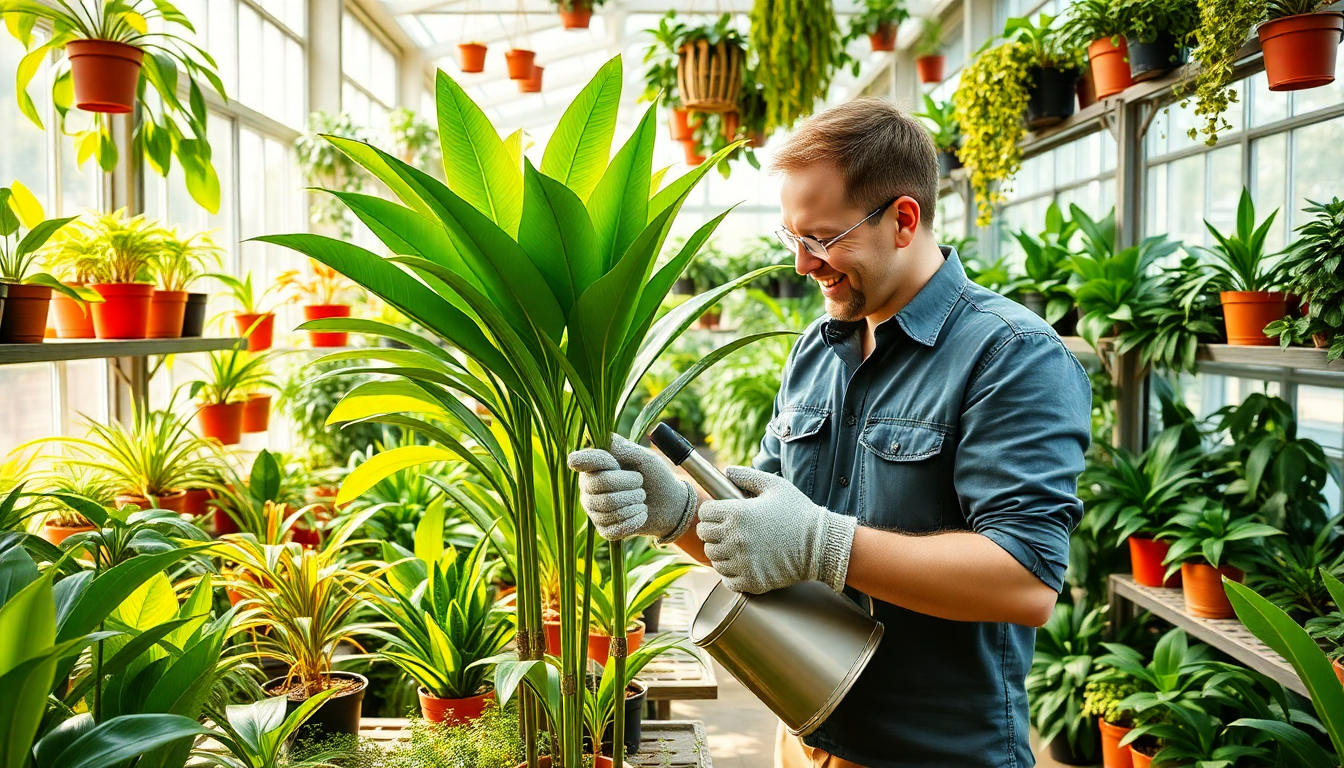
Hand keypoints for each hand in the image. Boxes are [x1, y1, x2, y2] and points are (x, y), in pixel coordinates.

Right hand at [567, 434, 696, 541]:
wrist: (670, 504)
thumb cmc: (655, 476)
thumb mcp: (643, 457)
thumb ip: (624, 448)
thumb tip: (605, 438)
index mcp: (595, 466)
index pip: (579, 461)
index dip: (595, 460)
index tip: (614, 463)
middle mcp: (588, 488)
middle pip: (598, 485)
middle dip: (627, 484)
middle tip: (641, 484)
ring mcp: (594, 510)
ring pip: (607, 507)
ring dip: (633, 503)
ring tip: (642, 499)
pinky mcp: (604, 529)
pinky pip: (612, 528)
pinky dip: (633, 521)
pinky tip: (641, 513)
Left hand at [697, 467, 856, 594]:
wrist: (820, 545)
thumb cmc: (799, 513)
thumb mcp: (775, 486)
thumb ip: (747, 476)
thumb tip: (727, 470)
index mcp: (737, 513)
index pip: (704, 514)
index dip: (711, 512)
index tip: (720, 515)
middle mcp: (734, 538)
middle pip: (704, 536)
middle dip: (713, 531)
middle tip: (728, 531)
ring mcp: (741, 562)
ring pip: (713, 558)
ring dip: (721, 552)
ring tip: (737, 547)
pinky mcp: (751, 581)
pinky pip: (727, 579)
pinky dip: (731, 573)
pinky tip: (743, 564)